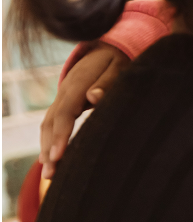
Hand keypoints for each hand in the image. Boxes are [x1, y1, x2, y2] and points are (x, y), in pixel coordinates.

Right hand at [39, 43, 129, 178]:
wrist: (107, 47)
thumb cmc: (117, 59)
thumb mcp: (118, 66)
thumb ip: (107, 82)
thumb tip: (94, 97)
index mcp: (77, 84)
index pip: (65, 113)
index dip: (60, 135)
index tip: (58, 156)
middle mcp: (64, 92)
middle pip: (52, 123)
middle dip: (50, 149)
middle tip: (51, 174)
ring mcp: (61, 96)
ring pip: (48, 124)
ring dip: (46, 148)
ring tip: (49, 174)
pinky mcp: (63, 102)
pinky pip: (51, 123)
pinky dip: (48, 140)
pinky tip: (49, 158)